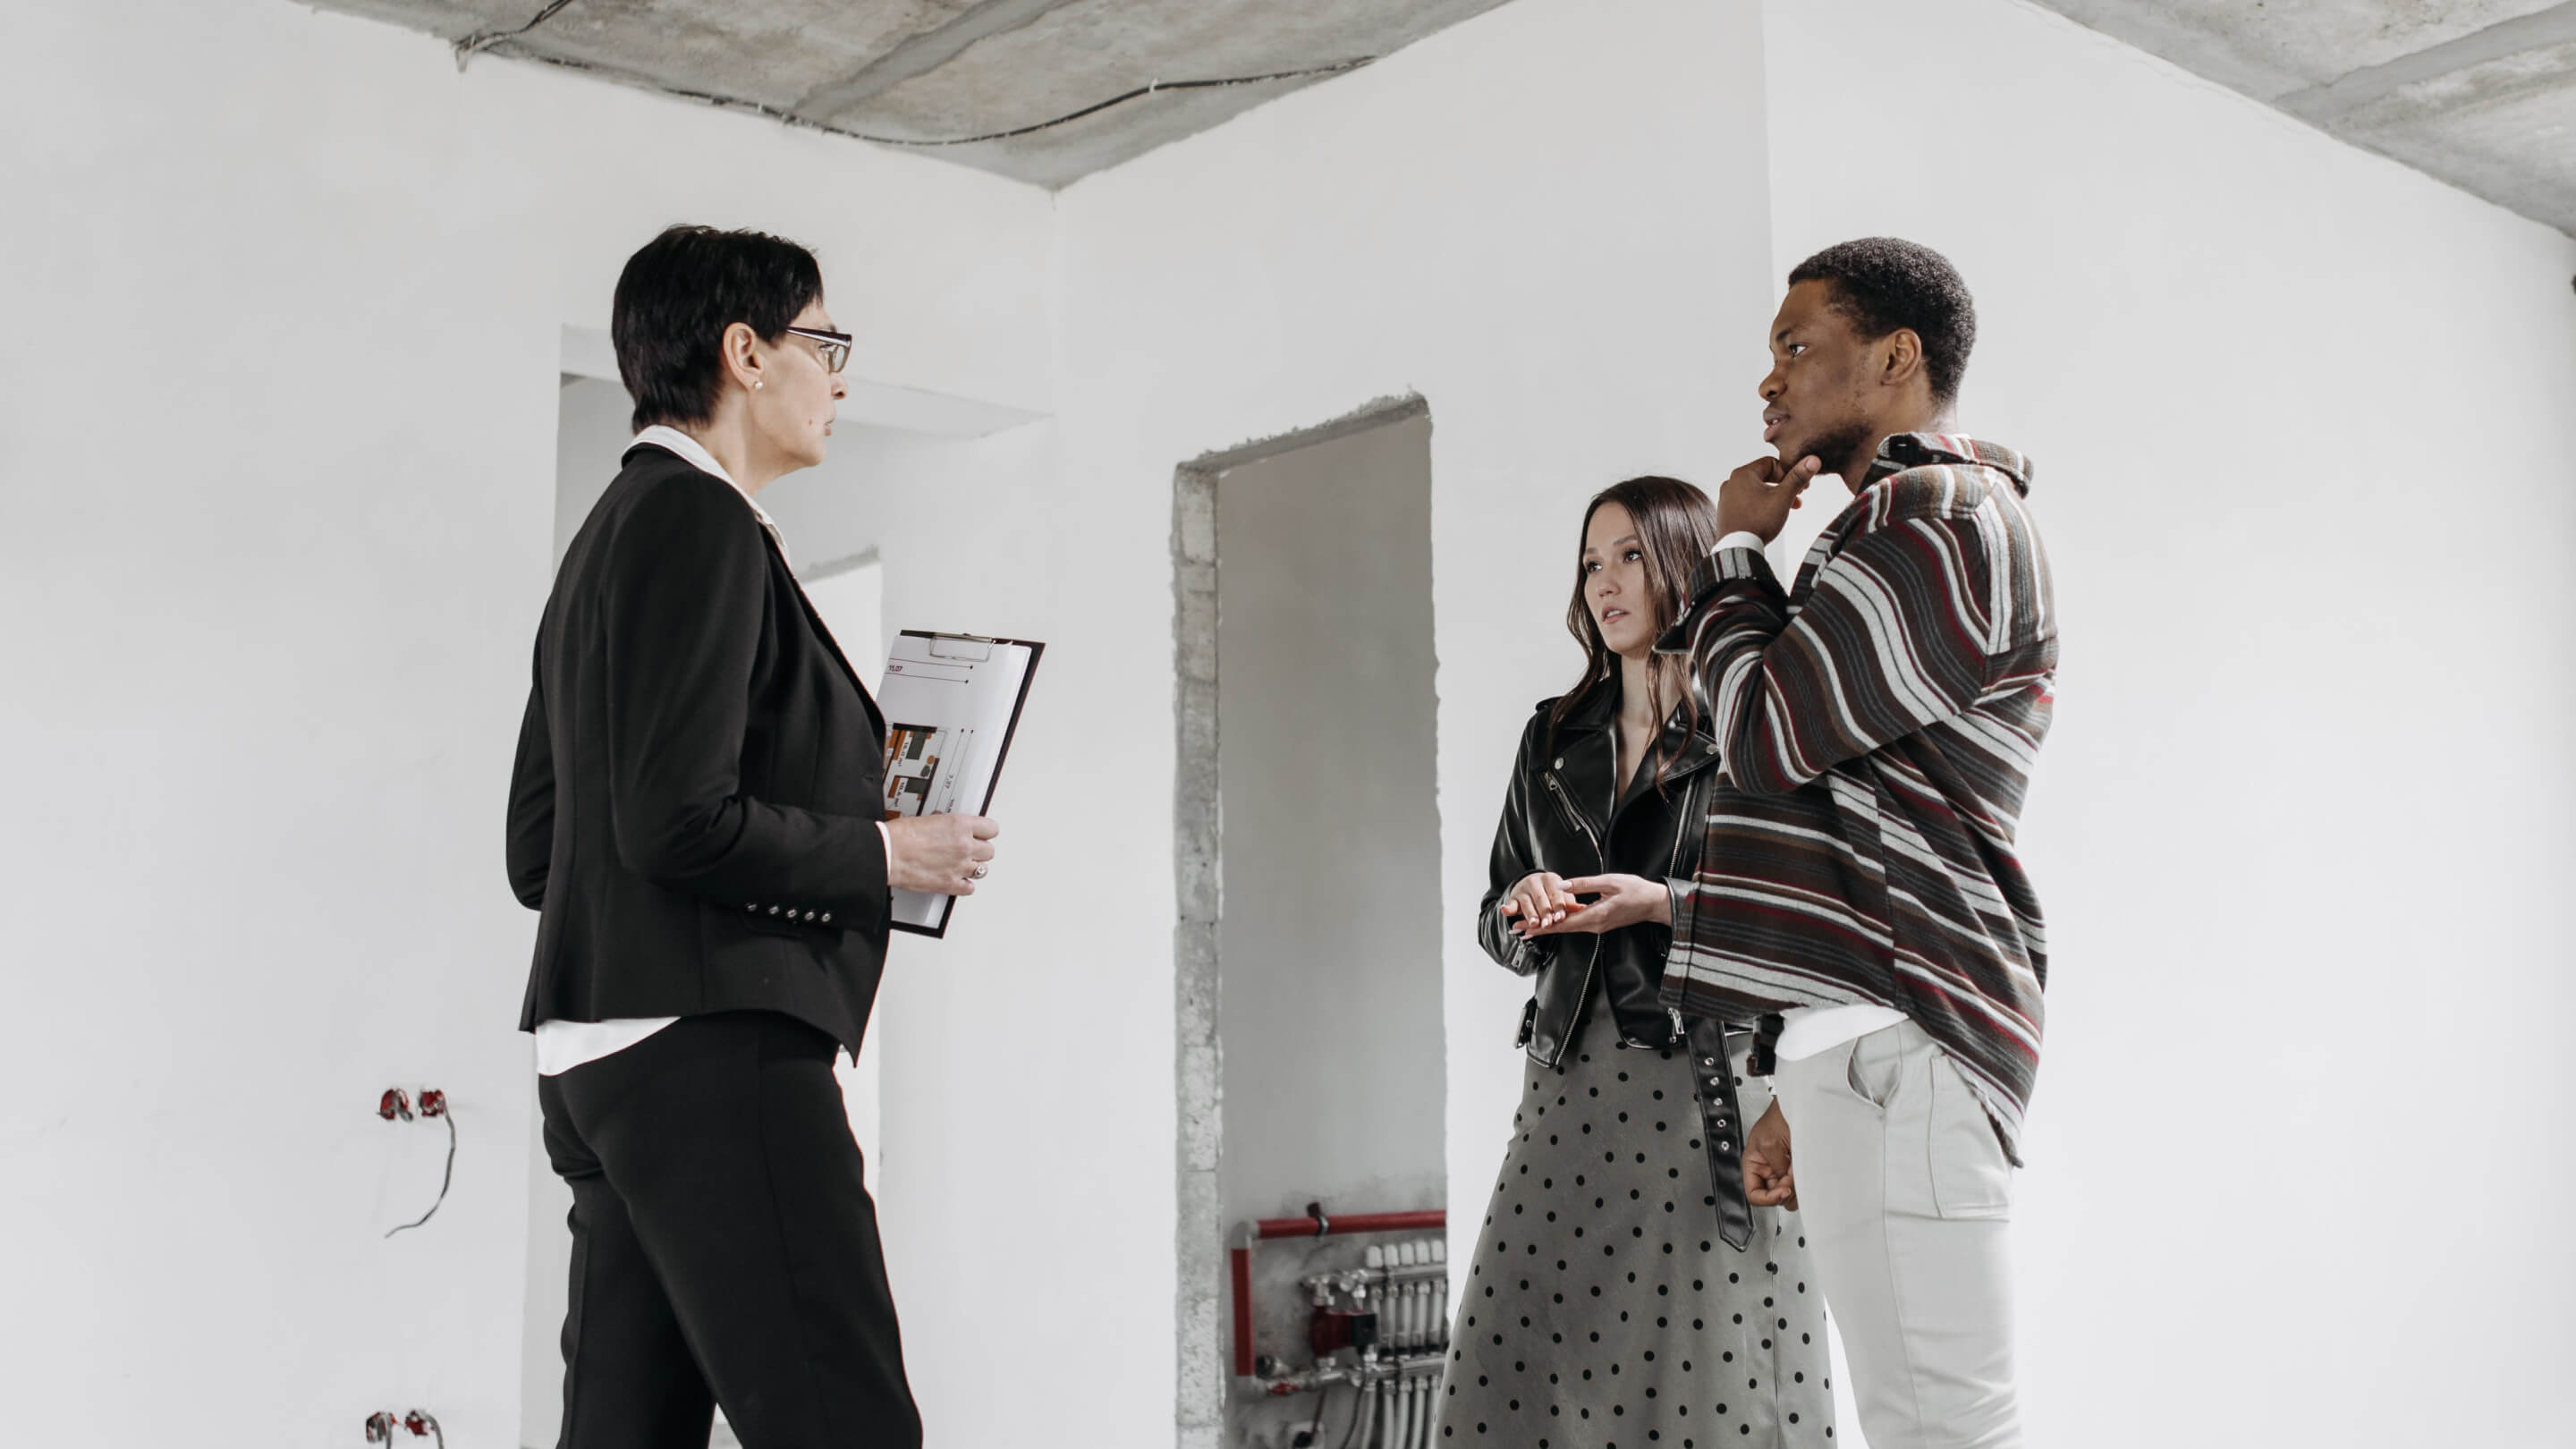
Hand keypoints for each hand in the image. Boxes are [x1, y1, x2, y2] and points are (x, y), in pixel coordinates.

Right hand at [884, 813, 998, 895]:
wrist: (888, 853)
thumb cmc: (900, 836)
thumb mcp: (929, 819)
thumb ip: (946, 824)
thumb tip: (948, 827)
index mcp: (960, 825)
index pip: (991, 829)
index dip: (985, 832)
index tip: (981, 834)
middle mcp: (964, 846)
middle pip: (989, 851)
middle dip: (979, 851)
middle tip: (969, 850)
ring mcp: (959, 866)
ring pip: (983, 870)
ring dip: (972, 867)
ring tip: (962, 865)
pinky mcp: (950, 884)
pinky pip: (970, 888)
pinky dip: (964, 885)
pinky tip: (956, 880)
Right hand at [1498, 871, 1581, 936]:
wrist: (1532, 885)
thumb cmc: (1551, 894)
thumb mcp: (1561, 896)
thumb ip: (1570, 904)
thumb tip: (1583, 909)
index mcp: (1551, 879)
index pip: (1555, 894)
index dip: (1558, 906)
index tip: (1560, 917)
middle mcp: (1535, 881)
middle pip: (1541, 899)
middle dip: (1545, 913)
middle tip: (1548, 924)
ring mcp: (1523, 889)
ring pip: (1527, 903)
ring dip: (1530, 914)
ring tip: (1534, 924)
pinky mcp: (1513, 898)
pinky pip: (1511, 904)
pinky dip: (1508, 908)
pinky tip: (1506, 910)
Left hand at [1520, 874, 1670, 935]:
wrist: (1655, 904)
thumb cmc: (1636, 891)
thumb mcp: (1609, 882)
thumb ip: (1584, 884)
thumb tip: (1561, 886)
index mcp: (1595, 916)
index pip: (1561, 923)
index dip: (1540, 926)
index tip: (1524, 928)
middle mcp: (1593, 925)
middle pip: (1560, 928)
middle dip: (1538, 928)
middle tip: (1517, 929)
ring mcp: (1597, 925)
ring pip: (1567, 927)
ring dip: (1548, 926)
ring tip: (1528, 926)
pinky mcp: (1600, 922)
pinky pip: (1577, 923)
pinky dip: (1561, 922)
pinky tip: (1552, 919)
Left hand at [1714, 454, 1823, 542]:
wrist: (1738, 549)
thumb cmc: (1758, 522)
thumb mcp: (1783, 497)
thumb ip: (1797, 477)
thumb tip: (1812, 460)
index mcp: (1742, 474)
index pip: (1771, 463)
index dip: (1789, 472)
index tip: (1801, 485)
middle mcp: (1731, 483)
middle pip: (1764, 477)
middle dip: (1784, 485)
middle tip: (1799, 495)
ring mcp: (1727, 498)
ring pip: (1757, 491)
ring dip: (1775, 496)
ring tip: (1789, 508)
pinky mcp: (1727, 512)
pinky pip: (1748, 502)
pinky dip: (1762, 505)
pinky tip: (1771, 516)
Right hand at [1743, 1100, 1796, 1209]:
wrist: (1799, 1106)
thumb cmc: (1778, 1116)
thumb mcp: (1770, 1144)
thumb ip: (1776, 1167)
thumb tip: (1784, 1186)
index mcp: (1753, 1164)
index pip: (1754, 1194)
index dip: (1767, 1198)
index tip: (1782, 1192)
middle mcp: (1767, 1169)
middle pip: (1774, 1196)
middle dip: (1785, 1191)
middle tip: (1792, 1179)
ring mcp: (1783, 1170)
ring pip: (1789, 1193)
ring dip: (1796, 1186)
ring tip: (1799, 1171)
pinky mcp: (1797, 1168)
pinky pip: (1800, 1184)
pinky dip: (1804, 1180)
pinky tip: (1804, 1168)